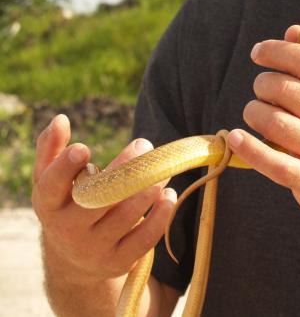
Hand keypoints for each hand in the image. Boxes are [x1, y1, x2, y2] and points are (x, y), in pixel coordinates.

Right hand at [32, 114, 175, 284]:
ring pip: (126, 216)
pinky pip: (144, 239)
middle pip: (97, 198)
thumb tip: (60, 119)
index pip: (52, 187)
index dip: (65, 168)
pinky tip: (170, 196)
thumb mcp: (51, 180)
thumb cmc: (67, 205)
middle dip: (123, 170)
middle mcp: (68, 229)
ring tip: (164, 170)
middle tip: (144, 145)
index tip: (84, 149)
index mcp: (49, 204)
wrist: (75, 260)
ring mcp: (94, 247)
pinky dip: (160, 216)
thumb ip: (52, 148)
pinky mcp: (118, 261)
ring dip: (148, 189)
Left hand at [227, 25, 299, 216]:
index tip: (258, 53)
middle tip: (261, 92)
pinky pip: (275, 164)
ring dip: (254, 113)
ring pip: (276, 123)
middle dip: (263, 85)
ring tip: (254, 114)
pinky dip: (250, 149)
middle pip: (287, 90)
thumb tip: (291, 31)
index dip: (276, 51)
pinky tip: (236, 138)